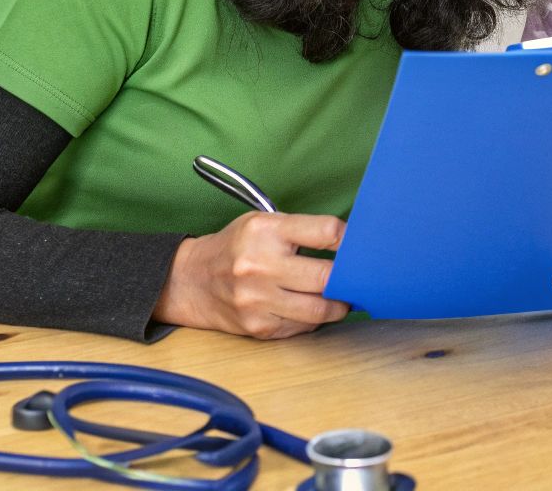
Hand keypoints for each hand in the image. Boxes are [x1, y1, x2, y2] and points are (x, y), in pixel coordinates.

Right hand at [153, 212, 350, 338]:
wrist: (192, 281)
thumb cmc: (237, 247)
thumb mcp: (262, 223)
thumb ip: (302, 230)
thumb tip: (350, 245)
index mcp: (265, 230)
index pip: (326, 231)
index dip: (349, 239)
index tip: (358, 246)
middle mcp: (260, 264)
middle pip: (327, 276)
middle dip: (347, 279)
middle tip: (356, 278)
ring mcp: (258, 300)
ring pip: (319, 309)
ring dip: (337, 305)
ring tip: (340, 298)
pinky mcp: (259, 327)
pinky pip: (302, 327)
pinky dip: (313, 319)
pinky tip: (310, 308)